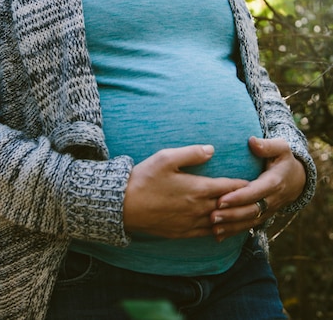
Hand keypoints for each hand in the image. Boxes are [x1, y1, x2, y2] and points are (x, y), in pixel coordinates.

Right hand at [123, 145, 248, 238]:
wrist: (124, 206)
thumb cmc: (144, 178)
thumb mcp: (166, 158)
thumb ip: (191, 153)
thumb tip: (212, 149)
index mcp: (197, 188)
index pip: (229, 187)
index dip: (243, 184)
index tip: (256, 181)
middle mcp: (198, 208)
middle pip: (229, 207)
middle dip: (244, 203)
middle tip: (258, 200)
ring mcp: (190, 223)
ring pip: (221, 223)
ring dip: (234, 219)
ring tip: (247, 217)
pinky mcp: (181, 233)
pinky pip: (207, 234)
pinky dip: (219, 231)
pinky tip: (222, 229)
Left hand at [210, 136, 306, 241]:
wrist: (296, 179)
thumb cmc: (283, 159)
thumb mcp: (281, 148)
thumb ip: (267, 146)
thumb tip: (252, 141)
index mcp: (274, 182)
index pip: (255, 192)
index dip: (239, 197)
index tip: (221, 199)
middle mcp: (271, 199)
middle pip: (251, 210)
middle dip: (231, 215)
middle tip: (212, 216)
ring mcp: (268, 210)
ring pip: (249, 221)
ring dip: (231, 226)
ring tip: (213, 227)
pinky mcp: (262, 216)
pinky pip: (248, 226)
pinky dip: (234, 232)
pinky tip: (218, 236)